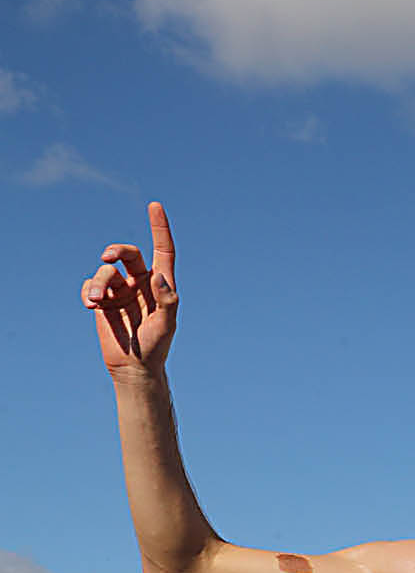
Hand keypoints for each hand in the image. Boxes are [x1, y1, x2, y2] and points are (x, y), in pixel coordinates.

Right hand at [82, 201, 178, 376]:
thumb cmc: (156, 346)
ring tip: (95, 300)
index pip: (162, 250)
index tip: (155, 205)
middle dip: (116, 251)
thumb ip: (167, 300)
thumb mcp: (167, 324)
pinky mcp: (102, 301)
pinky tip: (91, 304)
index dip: (159, 228)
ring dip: (98, 283)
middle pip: (128, 254)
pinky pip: (90, 285)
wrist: (134, 366)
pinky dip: (88, 291)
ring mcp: (120, 291)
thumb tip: (159, 275)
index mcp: (160, 284)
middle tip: (107, 257)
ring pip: (105, 272)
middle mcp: (140, 283)